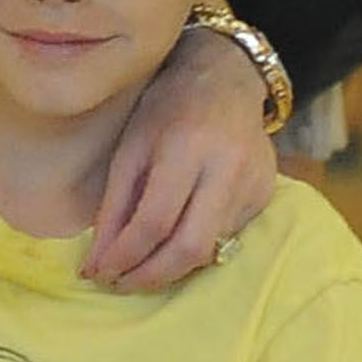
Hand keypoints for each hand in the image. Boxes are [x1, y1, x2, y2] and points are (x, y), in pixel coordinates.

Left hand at [85, 28, 276, 289]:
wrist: (227, 77)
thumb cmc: (167, 105)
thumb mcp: (130, 145)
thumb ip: (114, 204)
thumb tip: (95, 262)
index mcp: (187, 147)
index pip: (154, 220)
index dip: (124, 255)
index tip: (97, 273)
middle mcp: (227, 168)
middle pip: (190, 247)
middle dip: (151, 276)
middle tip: (120, 284)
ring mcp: (253, 184)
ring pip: (210, 248)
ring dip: (170, 266)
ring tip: (138, 266)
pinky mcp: (266, 195)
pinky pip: (226, 236)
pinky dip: (194, 246)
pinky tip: (174, 239)